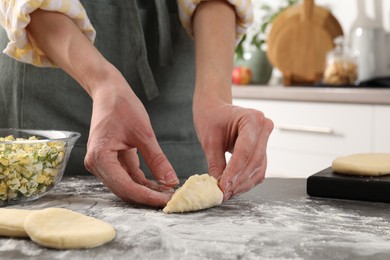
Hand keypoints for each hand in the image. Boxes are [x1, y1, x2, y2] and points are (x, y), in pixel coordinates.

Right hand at [84, 68, 178, 206]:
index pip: (125, 186)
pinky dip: (142, 181)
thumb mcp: (144, 133)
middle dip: (147, 196)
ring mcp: (102, 163)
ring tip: (167, 192)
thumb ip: (157, 159)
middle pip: (123, 189)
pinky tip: (158, 184)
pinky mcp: (110, 160)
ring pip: (125, 185)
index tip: (166, 200)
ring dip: (145, 190)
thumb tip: (171, 180)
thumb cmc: (122, 106)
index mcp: (100, 156)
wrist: (109, 92)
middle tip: (169, 199)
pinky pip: (127, 176)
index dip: (147, 196)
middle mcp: (96, 164)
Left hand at [193, 96, 272, 200]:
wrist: (215, 109)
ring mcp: (266, 138)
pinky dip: (246, 180)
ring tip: (227, 193)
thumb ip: (216, 164)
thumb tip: (218, 188)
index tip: (223, 187)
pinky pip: (258, 169)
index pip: (245, 151)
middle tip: (223, 194)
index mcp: (252, 119)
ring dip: (243, 184)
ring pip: (258, 169)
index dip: (234, 172)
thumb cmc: (211, 118)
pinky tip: (233, 187)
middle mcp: (264, 127)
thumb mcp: (210, 141)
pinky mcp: (263, 149)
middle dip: (238, 180)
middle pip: (254, 161)